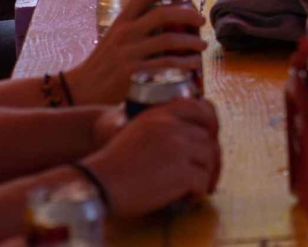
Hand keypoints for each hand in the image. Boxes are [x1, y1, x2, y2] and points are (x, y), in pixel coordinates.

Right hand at [65, 0, 205, 104]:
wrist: (81, 90)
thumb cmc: (104, 64)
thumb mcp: (115, 39)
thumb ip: (137, 28)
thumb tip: (171, 22)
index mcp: (121, 22)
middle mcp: (124, 34)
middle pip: (162, 14)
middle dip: (188, 15)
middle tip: (200, 22)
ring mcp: (127, 53)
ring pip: (168, 40)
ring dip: (191, 42)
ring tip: (202, 46)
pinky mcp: (132, 73)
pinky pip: (165, 64)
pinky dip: (185, 63)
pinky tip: (194, 65)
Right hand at [82, 98, 221, 216]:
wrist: (96, 185)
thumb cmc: (111, 165)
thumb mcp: (135, 131)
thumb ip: (161, 127)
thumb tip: (191, 139)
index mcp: (161, 114)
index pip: (200, 108)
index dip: (211, 124)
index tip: (211, 140)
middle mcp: (172, 127)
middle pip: (207, 140)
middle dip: (210, 159)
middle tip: (207, 175)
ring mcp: (179, 149)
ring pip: (208, 160)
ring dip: (206, 177)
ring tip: (195, 190)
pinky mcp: (182, 172)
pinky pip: (202, 182)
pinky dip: (198, 193)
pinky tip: (187, 200)